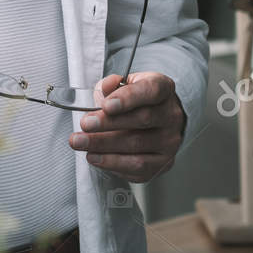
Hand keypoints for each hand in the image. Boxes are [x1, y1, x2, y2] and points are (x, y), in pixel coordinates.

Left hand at [68, 71, 186, 184]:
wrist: (155, 121)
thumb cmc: (136, 101)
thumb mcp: (123, 85)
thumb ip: (111, 85)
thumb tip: (105, 88)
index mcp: (163, 89)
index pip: (151, 90)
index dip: (129, 97)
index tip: (106, 105)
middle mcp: (171, 115)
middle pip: (142, 119)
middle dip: (108, 123)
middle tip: (85, 125)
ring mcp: (169, 141)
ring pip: (137, 146)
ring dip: (105, 146)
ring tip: (82, 143)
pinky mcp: (163, 162)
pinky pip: (138, 168)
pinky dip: (113, 163)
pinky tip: (95, 157)